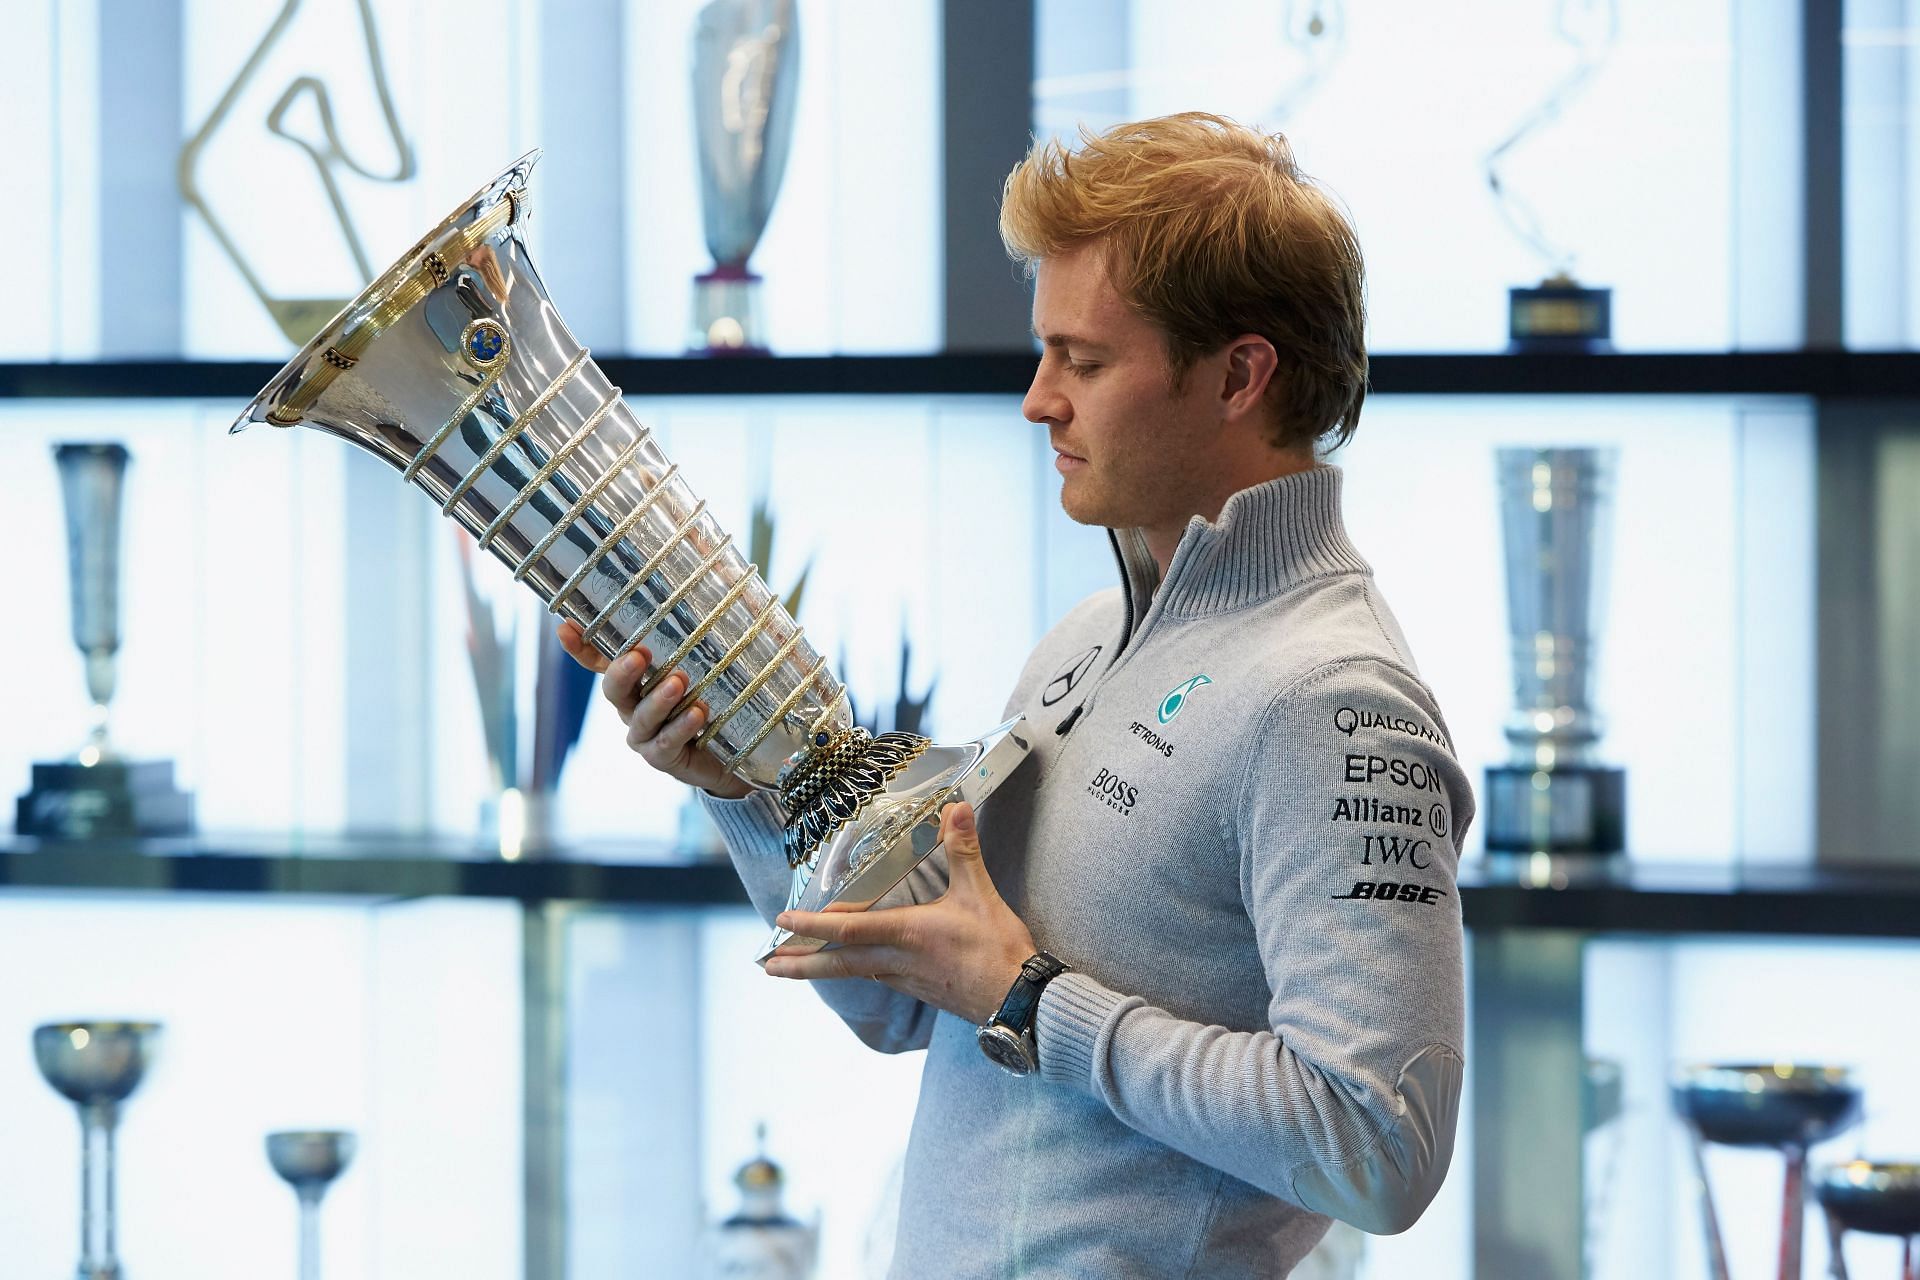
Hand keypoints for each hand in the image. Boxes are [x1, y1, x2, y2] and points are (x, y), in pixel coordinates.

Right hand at [555, 620, 752, 799]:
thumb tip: (714, 586)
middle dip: (623, 671)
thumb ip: (694, 640)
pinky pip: (666, 742)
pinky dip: (681, 727)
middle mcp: (631, 707)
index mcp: (633, 682)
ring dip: (659, 698)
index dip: (581, 647)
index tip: (566, 627)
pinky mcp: (662, 757)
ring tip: (678, 682)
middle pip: (614, 689)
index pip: (600, 661)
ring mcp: (643, 734)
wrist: (728, 753)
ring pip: (642, 716)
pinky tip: (697, 712)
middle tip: (639, 654)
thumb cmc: (710, 700)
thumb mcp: (701, 666)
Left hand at [765, 802, 1037, 1023]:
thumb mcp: (980, 894)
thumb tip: (956, 807)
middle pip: (838, 964)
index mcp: (907, 934)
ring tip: (795, 966)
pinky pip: (877, 978)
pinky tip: (856, 967)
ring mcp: (907, 980)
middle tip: (766, 966)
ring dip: (822, 969)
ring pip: (855, 973)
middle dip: (799, 964)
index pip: (847, 930)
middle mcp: (898, 961)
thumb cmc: (999, 949)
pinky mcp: (920, 990)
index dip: (812, 926)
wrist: (1019, 1001)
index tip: (782, 923)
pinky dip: (856, 970)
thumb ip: (964, 849)